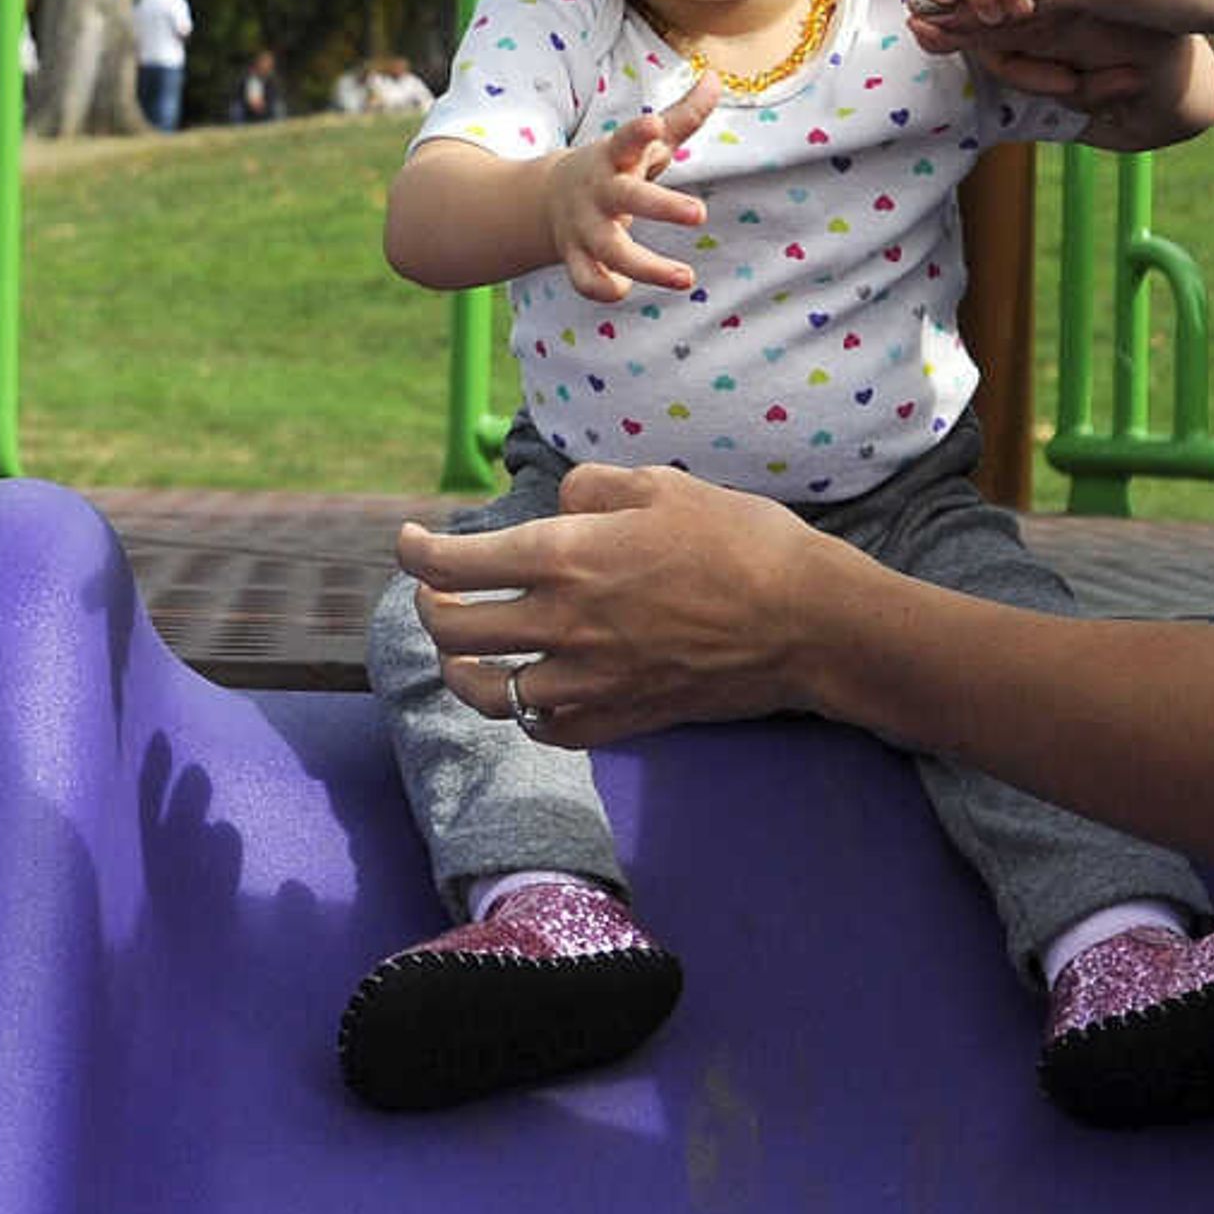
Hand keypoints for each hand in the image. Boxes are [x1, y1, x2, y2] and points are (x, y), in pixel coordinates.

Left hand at [395, 462, 838, 745]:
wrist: (807, 622)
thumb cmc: (741, 542)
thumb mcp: (663, 485)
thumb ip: (593, 487)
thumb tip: (560, 499)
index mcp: (564, 558)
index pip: (454, 563)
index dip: (414, 551)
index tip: (407, 542)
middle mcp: (562, 624)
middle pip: (455, 631)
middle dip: (429, 609)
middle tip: (434, 594)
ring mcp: (588, 680)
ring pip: (488, 692)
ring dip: (461, 670)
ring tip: (459, 654)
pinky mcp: (621, 717)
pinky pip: (546, 729)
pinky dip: (524, 714)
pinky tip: (526, 695)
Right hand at [541, 77, 719, 300]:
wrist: (550, 197)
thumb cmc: (616, 165)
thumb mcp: (646, 141)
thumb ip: (684, 114)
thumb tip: (716, 77)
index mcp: (615, 156)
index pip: (625, 138)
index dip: (638, 132)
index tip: (654, 124)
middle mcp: (598, 191)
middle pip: (626, 198)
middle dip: (661, 206)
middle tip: (700, 214)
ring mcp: (583, 225)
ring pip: (610, 249)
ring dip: (647, 266)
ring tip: (687, 277)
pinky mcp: (575, 256)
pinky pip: (586, 280)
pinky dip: (605, 288)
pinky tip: (625, 288)